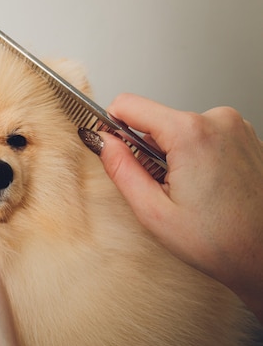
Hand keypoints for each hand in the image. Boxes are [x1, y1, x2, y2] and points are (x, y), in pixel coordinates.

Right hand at [86, 93, 262, 319]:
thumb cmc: (221, 241)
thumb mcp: (153, 211)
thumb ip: (120, 168)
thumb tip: (101, 140)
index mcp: (191, 133)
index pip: (128, 104)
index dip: (112, 126)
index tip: (114, 149)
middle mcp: (217, 120)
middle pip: (155, 120)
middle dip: (149, 150)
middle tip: (164, 187)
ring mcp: (235, 126)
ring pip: (178, 128)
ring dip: (173, 155)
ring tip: (190, 190)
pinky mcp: (243, 135)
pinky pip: (201, 135)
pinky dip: (195, 156)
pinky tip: (207, 186)